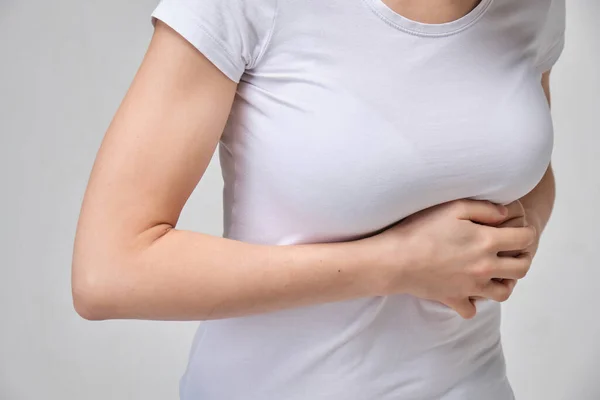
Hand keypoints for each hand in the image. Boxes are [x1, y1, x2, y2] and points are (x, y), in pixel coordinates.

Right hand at [365, 199, 535, 318]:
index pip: (525, 239)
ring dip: (504, 282)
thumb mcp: (453, 207)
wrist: (395, 260)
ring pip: (503, 293)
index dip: (526, 232)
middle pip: (522, 269)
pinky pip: (471, 309)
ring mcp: (471, 286)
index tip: (519, 230)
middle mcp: (485, 267)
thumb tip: (504, 214)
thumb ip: (484, 208)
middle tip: (511, 251)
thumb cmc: (421, 229)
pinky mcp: (455, 299)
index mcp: (487, 242)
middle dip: (522, 258)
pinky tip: (466, 291)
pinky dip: (473, 302)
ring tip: (494, 273)